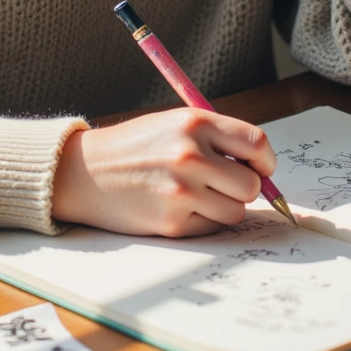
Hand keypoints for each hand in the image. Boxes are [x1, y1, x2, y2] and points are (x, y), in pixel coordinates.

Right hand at [51, 108, 275, 236]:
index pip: (256, 143)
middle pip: (252, 185)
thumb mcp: (174, 124)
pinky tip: (178, 208)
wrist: (85, 171)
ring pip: (235, 211)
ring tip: (196, 195)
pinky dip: (202, 221)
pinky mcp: (172, 222)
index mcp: (194, 123)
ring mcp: (182, 191)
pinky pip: (211, 227)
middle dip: (245, 188)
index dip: (265, 160)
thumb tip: (262, 169)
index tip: (262, 168)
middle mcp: (191, 155)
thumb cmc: (134, 147)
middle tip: (224, 185)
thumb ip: (217, 139)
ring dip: (223, 207)